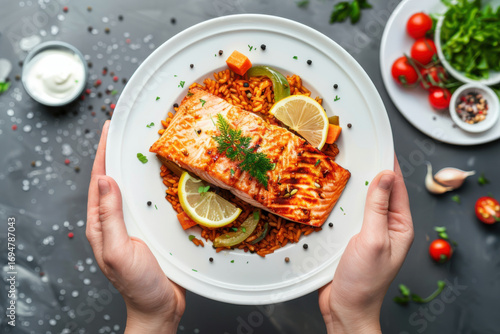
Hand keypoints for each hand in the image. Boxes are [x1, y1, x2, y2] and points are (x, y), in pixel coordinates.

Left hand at [86, 121, 184, 333]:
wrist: (160, 307)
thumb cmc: (138, 285)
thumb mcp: (120, 251)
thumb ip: (110, 217)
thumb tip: (104, 179)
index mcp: (101, 224)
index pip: (99, 181)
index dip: (103, 152)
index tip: (109, 128)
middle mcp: (115, 220)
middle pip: (115, 179)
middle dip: (119, 152)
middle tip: (128, 128)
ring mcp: (133, 223)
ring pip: (133, 187)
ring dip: (137, 165)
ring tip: (146, 143)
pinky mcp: (150, 228)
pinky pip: (150, 199)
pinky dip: (154, 183)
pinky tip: (165, 174)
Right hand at [318, 157, 413, 333]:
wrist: (345, 308)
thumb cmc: (364, 281)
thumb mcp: (373, 240)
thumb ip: (378, 207)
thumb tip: (386, 175)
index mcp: (398, 225)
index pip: (396, 186)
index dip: (388, 163)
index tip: (379, 142)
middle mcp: (384, 225)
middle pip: (377, 190)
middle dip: (367, 170)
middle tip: (354, 149)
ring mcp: (365, 230)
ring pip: (359, 200)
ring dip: (349, 185)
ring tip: (338, 165)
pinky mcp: (348, 236)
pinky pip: (345, 212)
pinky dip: (337, 200)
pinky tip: (326, 191)